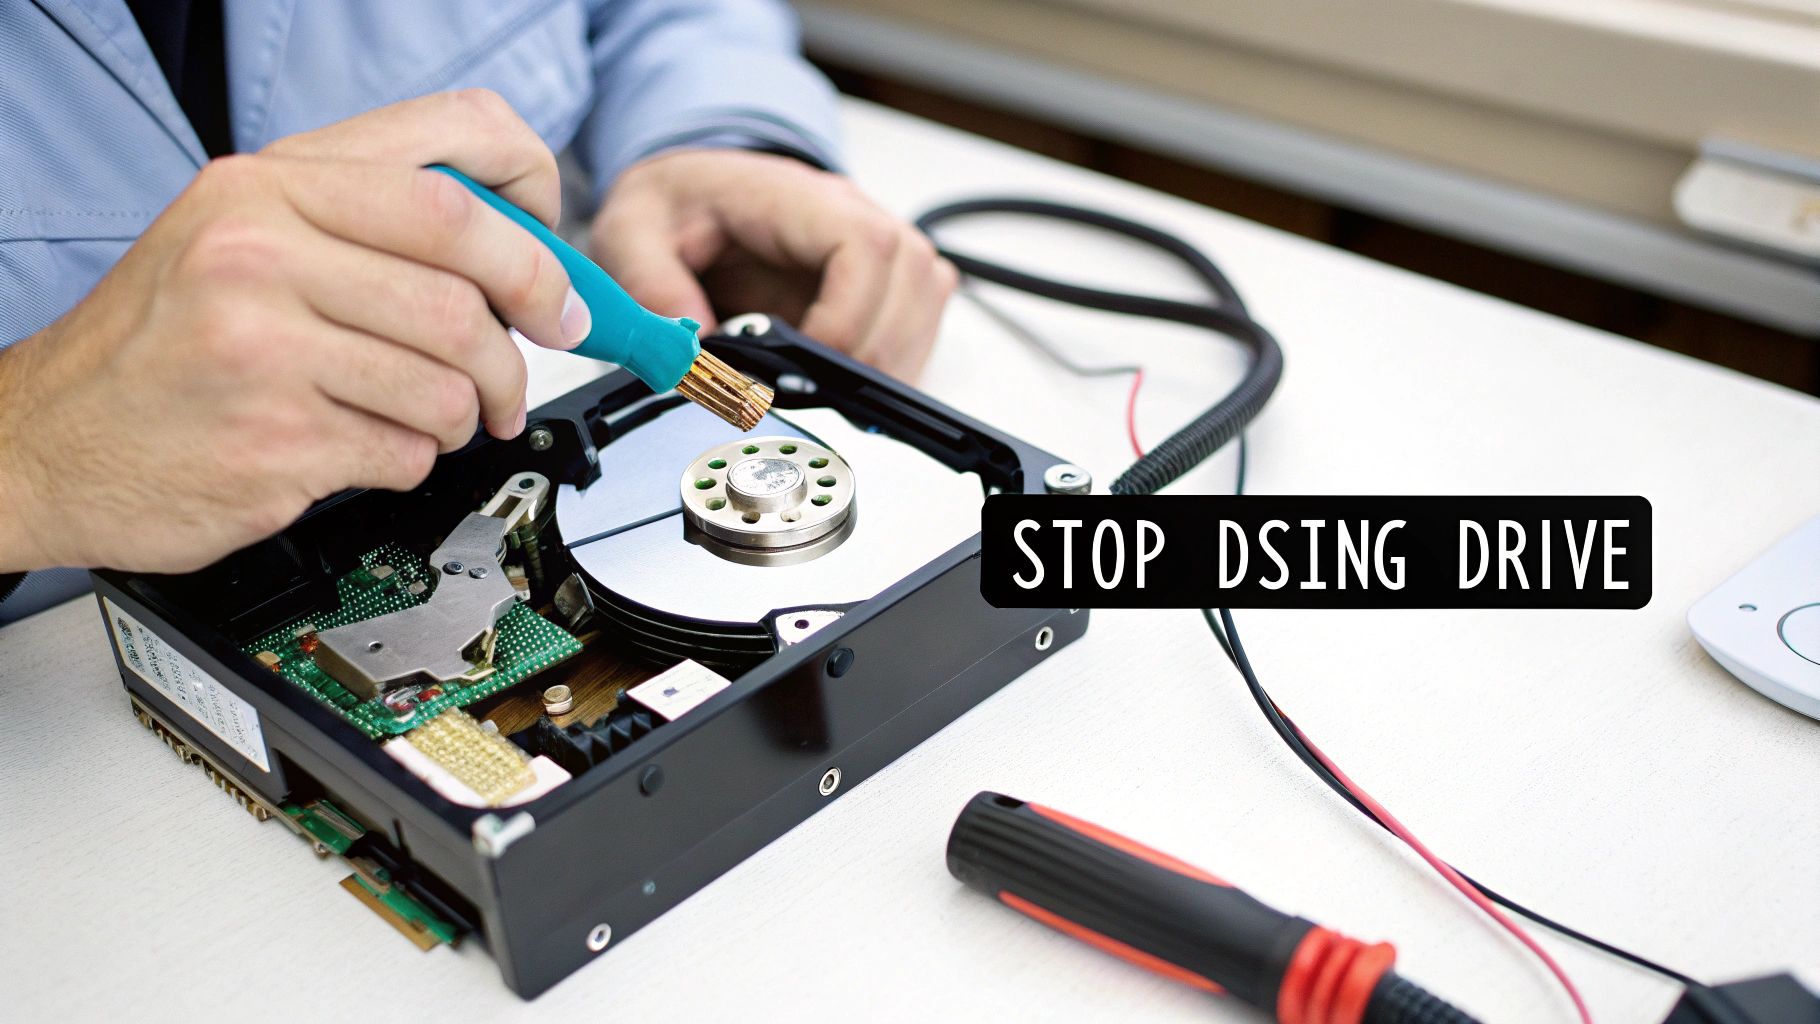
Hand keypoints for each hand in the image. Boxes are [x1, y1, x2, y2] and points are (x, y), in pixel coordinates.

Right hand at [0, 90, 587, 573]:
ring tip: (436, 416)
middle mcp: (261, 251)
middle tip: (534, 363)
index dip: (534, 228)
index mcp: (268, 183)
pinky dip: (409, 458)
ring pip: (451, 381)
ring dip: (467, 414)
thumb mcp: (241, 233)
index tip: (558, 276)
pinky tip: (362, 447)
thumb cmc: (159, 341)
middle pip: (467, 289)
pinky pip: (407, 450)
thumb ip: (368, 222)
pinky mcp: (277, 441)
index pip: (451, 174)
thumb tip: (521, 254)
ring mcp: (265, 349)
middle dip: (523, 341)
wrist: (44, 441)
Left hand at [591, 149, 956, 380]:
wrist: (692, 190)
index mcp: (794, 197)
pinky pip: (920, 322)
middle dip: (871, 352)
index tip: (806, 362)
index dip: (848, 316)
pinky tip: (848, 382)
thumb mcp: (632, 232)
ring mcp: (876, 245)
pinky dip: (895, 363)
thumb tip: (693, 347)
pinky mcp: (883, 280)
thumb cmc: (675, 205)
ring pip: (926, 303)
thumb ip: (652, 286)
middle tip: (813, 391)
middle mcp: (851, 213)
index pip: (864, 245)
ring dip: (889, 361)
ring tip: (830, 390)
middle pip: (912, 279)